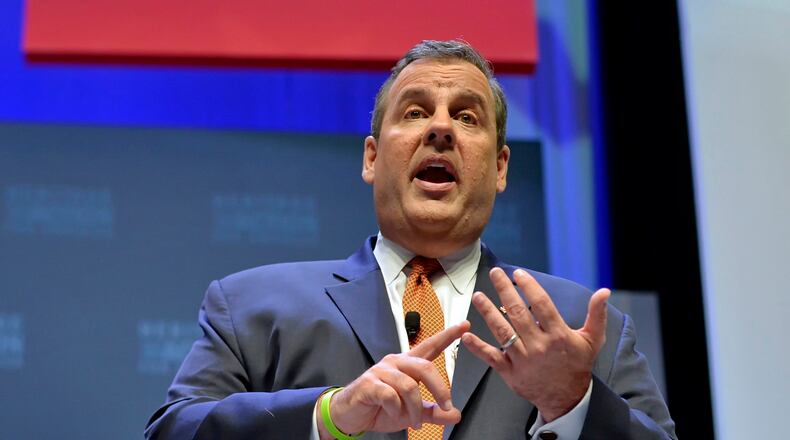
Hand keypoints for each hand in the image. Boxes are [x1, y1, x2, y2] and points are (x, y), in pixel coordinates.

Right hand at [317, 320, 470, 437]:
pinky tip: (394, 415)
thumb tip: (455, 415)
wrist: (350, 415)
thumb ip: (432, 412)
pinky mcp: (369, 383)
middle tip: (446, 407)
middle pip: (425, 367)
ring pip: (409, 386)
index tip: (465, 325)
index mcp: (407, 365)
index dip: (447, 335)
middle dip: (439, 388)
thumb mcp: (411, 412)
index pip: (430, 346)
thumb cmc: (380, 408)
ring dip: (415, 409)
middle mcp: (395, 363)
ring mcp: (381, 371)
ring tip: (414, 423)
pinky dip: (397, 410)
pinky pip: (391, 396)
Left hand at [462, 268, 609, 421]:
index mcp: (558, 335)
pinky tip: (466, 334)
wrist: (567, 399)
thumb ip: (597, 314)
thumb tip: (604, 291)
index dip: (529, 286)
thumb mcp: (592, 340)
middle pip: (518, 313)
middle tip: (495, 273)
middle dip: (504, 291)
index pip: (542, 304)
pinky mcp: (510, 373)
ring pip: (502, 332)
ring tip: (478, 295)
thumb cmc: (578, 365)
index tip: (519, 273)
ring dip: (487, 312)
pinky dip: (477, 347)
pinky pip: (491, 357)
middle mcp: (539, 346)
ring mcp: (523, 360)